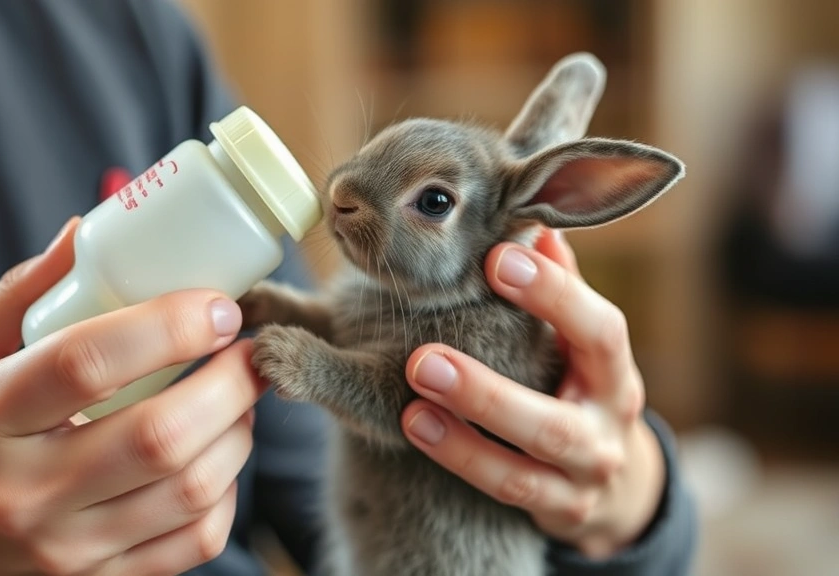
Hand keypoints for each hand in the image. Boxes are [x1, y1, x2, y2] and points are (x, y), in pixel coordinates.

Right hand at [0, 218, 264, 575]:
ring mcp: (66, 547)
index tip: (219, 305)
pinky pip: (195, 541)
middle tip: (250, 351)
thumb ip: (24, 293)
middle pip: (158, 435)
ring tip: (239, 397)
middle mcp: (24, 491)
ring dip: (238, 432)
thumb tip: (88, 227)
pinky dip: (227, 493)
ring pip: (189, 489)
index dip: (168, 326)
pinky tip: (218, 457)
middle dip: (229, 383)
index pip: (87, 363)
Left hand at [400, 228, 665, 558]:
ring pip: (524, 467)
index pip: (600, 331)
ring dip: (463, 436)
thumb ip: (560, 288)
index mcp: (613, 373)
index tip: (497, 258)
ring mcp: (582, 479)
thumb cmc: (580, 387)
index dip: (555, 295)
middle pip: (553, 420)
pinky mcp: (557, 512)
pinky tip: (416, 428)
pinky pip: (505, 491)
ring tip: (411, 405)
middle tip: (423, 357)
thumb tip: (535, 226)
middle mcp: (606, 428)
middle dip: (487, 392)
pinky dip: (462, 462)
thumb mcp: (581, 343)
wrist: (616, 484)